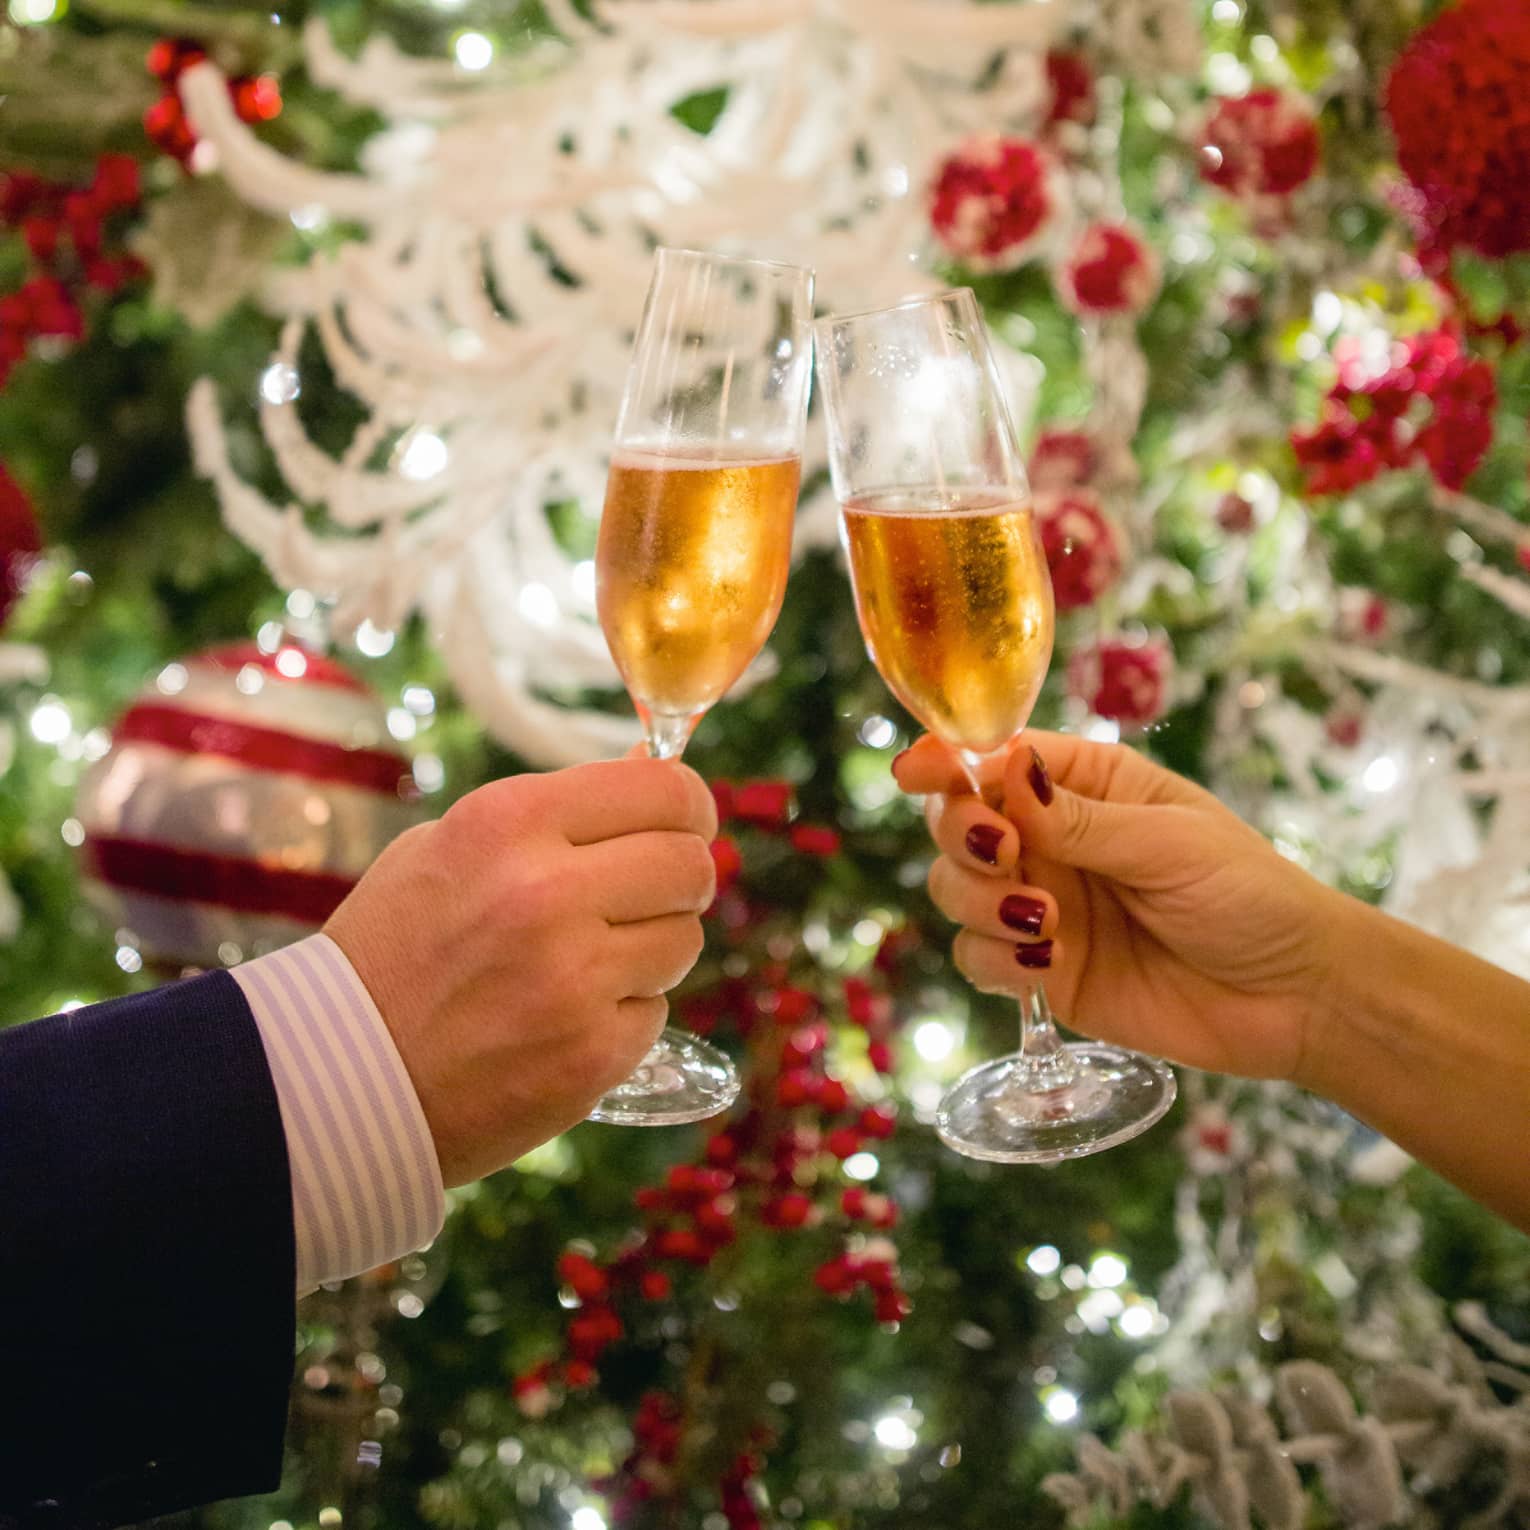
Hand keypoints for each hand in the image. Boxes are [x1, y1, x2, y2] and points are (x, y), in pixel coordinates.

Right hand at [325, 759, 717, 1184]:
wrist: (336, 1079)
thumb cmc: (393, 950)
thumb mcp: (453, 847)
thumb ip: (559, 812)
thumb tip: (654, 769)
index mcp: (507, 823)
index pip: (663, 788)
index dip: (688, 803)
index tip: (685, 820)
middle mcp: (547, 892)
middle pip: (690, 862)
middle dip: (681, 877)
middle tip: (649, 894)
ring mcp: (574, 978)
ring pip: (684, 939)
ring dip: (652, 948)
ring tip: (585, 963)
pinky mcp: (591, 1054)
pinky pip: (655, 1012)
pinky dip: (623, 1015)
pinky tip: (563, 1020)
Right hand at [893, 731, 1347, 1086]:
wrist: (1294, 998)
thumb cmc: (1249, 896)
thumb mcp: (1169, 843)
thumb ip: (1080, 818)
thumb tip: (1005, 768)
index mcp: (1086, 788)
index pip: (995, 761)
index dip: (947, 763)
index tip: (913, 775)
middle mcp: (1052, 842)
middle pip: (959, 824)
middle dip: (963, 838)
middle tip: (1007, 859)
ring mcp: (1042, 907)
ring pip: (955, 891)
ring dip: (979, 903)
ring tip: (1046, 924)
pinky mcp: (1044, 972)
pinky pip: (978, 959)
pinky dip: (996, 961)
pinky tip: (1049, 963)